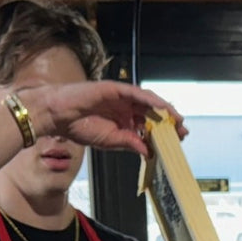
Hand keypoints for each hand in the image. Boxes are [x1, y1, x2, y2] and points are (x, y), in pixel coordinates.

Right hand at [20, 81, 186, 155]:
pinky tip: (161, 107)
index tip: (175, 143)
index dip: (162, 134)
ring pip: (148, 102)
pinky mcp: (115, 88)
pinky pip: (136, 93)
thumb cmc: (79, 127)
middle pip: (152, 114)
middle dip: (168, 123)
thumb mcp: (110, 141)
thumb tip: (148, 152)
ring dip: (164, 110)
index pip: (147, 126)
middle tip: (182, 132)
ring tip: (177, 120)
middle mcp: (125, 108)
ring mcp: (121, 97)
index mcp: (123, 120)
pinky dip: (150, 99)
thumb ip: (129, 143)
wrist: (59, 116)